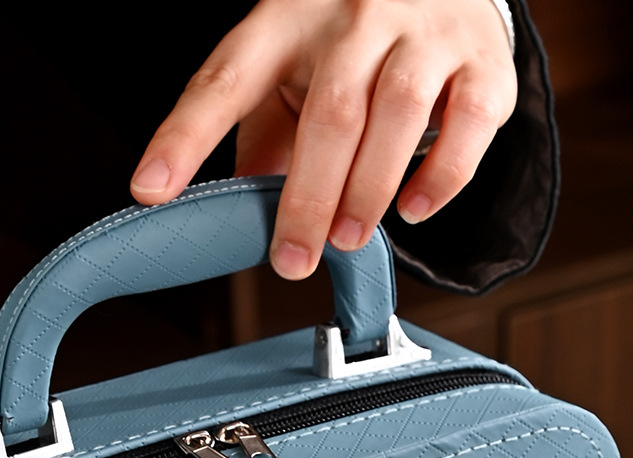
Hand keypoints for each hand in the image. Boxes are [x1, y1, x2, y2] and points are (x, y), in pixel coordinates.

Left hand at [130, 0, 516, 279]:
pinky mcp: (482, 62)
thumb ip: (264, 141)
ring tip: (348, 240)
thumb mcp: (293, 76)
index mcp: (286, 19)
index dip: (184, 137)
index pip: (224, 78)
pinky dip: (439, 178)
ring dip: (368, 190)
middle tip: (292, 259)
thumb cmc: (355, 47)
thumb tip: (232, 218)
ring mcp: (423, 30)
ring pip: (395, 113)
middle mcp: (353, 14)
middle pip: (327, 112)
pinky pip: (466, 123)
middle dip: (307, 197)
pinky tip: (414, 210)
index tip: (150, 191)